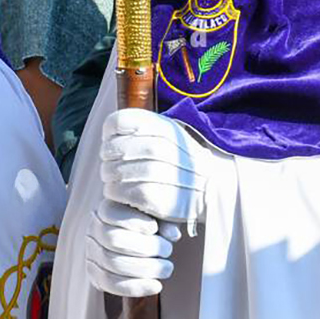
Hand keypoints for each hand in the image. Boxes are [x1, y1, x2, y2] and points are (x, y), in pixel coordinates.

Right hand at [85, 199, 181, 297]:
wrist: (138, 235)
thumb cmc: (152, 220)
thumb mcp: (159, 214)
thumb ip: (165, 219)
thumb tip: (172, 234)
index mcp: (107, 207)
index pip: (111, 212)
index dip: (133, 221)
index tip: (154, 228)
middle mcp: (94, 227)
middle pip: (113, 239)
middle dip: (145, 247)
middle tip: (167, 250)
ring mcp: (92, 251)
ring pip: (112, 263)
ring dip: (144, 269)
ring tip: (166, 268)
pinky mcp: (94, 272)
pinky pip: (110, 284)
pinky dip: (135, 287)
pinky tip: (156, 286)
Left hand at [99, 108, 210, 234]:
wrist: (211, 189)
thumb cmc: (182, 161)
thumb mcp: (171, 135)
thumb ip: (145, 128)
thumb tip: (110, 129)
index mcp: (163, 127)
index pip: (119, 121)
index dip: (110, 132)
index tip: (114, 140)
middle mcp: (161, 146)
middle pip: (112, 149)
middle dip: (108, 158)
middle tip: (113, 164)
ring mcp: (159, 172)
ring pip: (113, 172)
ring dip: (110, 177)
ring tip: (118, 180)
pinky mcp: (155, 197)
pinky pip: (120, 192)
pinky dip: (116, 193)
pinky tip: (123, 193)